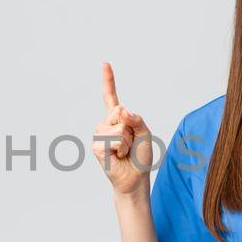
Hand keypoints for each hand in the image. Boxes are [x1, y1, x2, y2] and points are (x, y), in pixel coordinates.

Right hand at [93, 62, 154, 196]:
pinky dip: (122, 148)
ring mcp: (100, 134)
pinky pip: (114, 139)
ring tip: (124, 151)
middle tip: (130, 143)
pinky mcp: (96, 146)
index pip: (110, 96)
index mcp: (117, 118)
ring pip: (118, 127)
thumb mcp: (144, 133)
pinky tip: (118, 156)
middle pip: (119, 112)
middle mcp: (106, 123)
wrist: (135, 178)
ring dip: (127, 141)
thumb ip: (136, 119)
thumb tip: (121, 109)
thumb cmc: (140, 156)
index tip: (105, 64)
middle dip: (130, 128)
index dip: (108, 80)